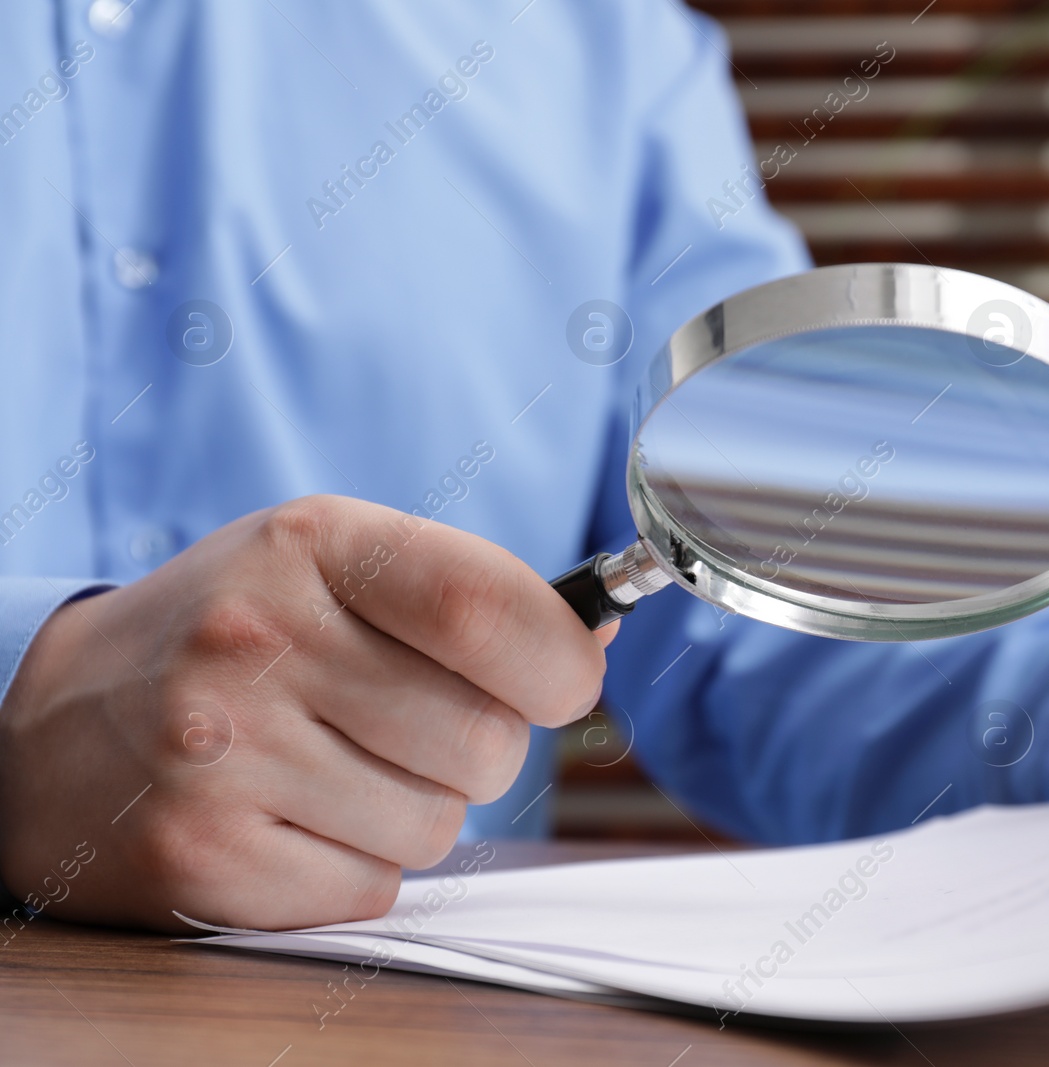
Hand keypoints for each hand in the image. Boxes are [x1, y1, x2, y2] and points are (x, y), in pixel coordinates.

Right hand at [0, 496, 613, 931]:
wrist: (60, 720)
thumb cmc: (239, 633)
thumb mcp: (338, 563)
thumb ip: (468, 595)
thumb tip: (595, 639)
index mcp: (312, 545)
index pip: (491, 612)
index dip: (561, 662)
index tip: (562, 679)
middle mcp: (258, 642)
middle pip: (486, 742)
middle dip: (480, 747)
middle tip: (412, 725)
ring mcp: (222, 755)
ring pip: (439, 828)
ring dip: (415, 809)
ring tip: (337, 766)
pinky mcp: (201, 856)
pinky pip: (372, 888)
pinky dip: (355, 864)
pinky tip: (293, 816)